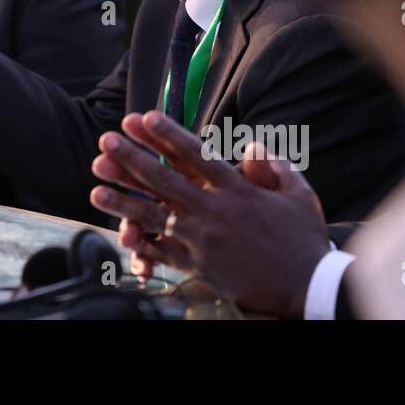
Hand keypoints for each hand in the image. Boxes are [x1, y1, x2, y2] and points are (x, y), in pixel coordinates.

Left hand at [89, 110, 330, 317]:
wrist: (308, 287)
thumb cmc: (304, 239)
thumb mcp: (298, 194)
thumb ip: (275, 166)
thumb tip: (253, 147)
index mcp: (237, 188)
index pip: (195, 154)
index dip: (167, 134)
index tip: (143, 117)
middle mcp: (214, 210)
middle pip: (165, 179)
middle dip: (132, 158)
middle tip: (106, 142)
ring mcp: (204, 239)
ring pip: (156, 215)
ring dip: (124, 201)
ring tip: (96, 188)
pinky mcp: (200, 266)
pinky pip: (165, 252)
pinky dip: (143, 243)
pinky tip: (122, 234)